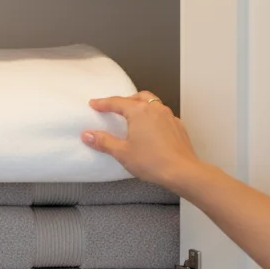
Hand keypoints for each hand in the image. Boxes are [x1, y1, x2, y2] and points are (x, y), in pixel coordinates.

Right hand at [82, 91, 204, 192]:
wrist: (182, 171)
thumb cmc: (152, 161)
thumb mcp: (122, 152)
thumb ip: (103, 141)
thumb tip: (87, 135)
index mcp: (139, 111)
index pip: (117, 102)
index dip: (103, 103)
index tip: (94, 104)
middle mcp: (155, 109)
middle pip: (138, 97)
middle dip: (125, 100)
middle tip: (115, 108)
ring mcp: (169, 116)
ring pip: (152, 103)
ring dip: (141, 106)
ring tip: (133, 117)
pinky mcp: (178, 126)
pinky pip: (162, 115)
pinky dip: (153, 117)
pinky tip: (150, 129)